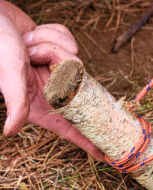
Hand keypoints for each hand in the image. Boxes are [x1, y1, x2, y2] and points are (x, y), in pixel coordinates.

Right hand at [0, 0, 103, 160]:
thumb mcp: (9, 77)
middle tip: (38, 60)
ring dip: (51, 45)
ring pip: (76, 60)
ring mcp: (58, 70)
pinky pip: (71, 42)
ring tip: (28, 45)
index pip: (70, 129)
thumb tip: (10, 131)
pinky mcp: (60, 51)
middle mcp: (52, 89)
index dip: (87, 143)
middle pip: (82, 87)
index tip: (106, 155)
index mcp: (40, 102)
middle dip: (66, 70)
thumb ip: (15, 103)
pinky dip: (54, 33)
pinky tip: (34, 34)